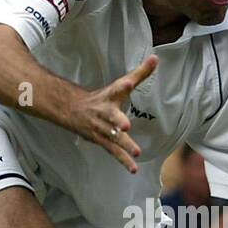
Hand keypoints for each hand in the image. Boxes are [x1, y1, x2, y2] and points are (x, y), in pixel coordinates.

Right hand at [70, 56, 154, 172]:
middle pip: (111, 116)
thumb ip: (140, 74)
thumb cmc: (101, 97)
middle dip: (118, 121)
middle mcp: (104, 112)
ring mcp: (101, 128)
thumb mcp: (119, 85)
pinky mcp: (100, 140)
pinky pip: (113, 151)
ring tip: (136, 152)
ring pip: (112, 137)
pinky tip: (134, 168)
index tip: (129, 82)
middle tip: (125, 126)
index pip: (118, 88)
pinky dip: (123, 160)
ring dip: (124, 144)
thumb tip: (156, 58)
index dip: (123, 85)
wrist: (71, 110)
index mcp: (110, 96)